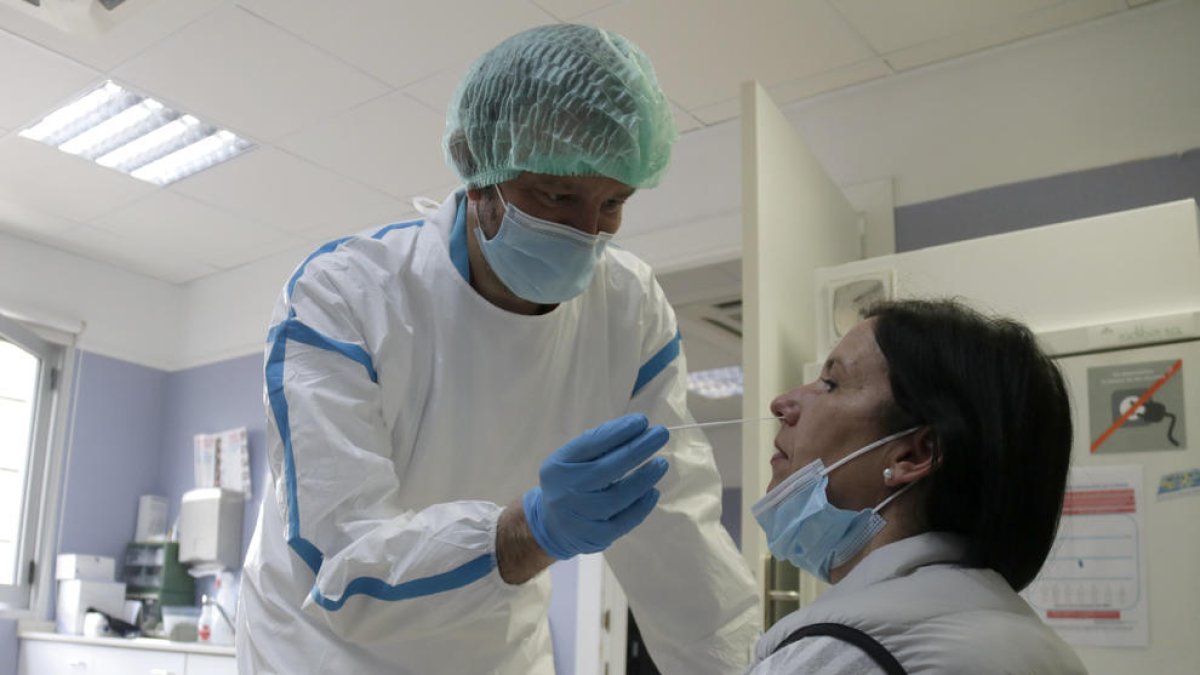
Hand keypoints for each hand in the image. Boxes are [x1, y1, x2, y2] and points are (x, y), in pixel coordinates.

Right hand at [523, 414, 669, 559]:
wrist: (553, 527)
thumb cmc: (571, 484)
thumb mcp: (572, 461)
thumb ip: (598, 445)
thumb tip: (637, 427)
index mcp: (559, 467)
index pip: (590, 445)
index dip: (618, 431)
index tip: (642, 420)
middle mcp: (566, 492)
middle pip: (606, 469)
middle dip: (637, 449)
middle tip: (660, 434)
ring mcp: (581, 517)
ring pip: (618, 497)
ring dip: (644, 478)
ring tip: (661, 463)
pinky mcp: (597, 536)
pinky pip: (625, 521)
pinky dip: (642, 505)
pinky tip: (653, 491)